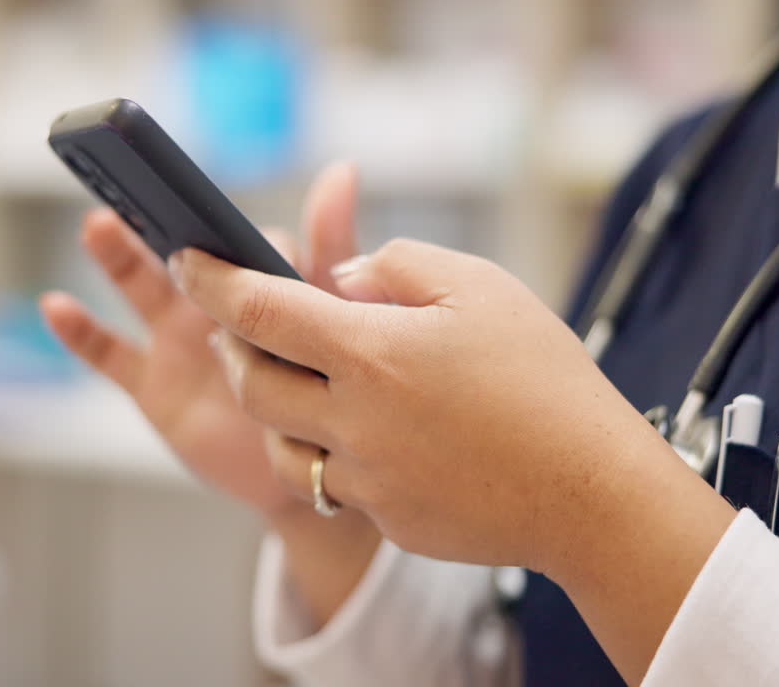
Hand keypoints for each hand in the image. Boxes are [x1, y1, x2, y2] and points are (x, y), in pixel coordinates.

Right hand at [39, 163, 359, 519]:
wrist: (309, 465)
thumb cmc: (325, 385)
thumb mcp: (336, 316)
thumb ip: (330, 245)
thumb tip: (340, 171)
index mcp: (255, 278)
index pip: (244, 244)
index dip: (242, 243)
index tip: (241, 245)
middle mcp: (210, 300)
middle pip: (175, 247)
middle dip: (154, 214)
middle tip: (133, 178)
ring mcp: (175, 339)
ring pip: (138, 285)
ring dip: (116, 254)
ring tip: (98, 222)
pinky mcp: (153, 384)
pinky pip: (109, 355)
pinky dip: (79, 332)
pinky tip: (56, 306)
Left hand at [172, 237, 731, 571]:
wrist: (591, 491)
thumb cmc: (544, 380)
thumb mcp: (481, 288)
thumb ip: (398, 266)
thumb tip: (344, 277)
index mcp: (372, 353)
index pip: (261, 310)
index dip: (212, 281)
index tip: (187, 261)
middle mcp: (354, 421)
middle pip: (254, 384)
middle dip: (234, 349)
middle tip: (238, 326)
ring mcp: (367, 479)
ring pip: (282, 444)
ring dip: (274, 407)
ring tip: (295, 381)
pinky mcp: (387, 518)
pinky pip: (334, 484)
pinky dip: (331, 451)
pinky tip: (365, 432)